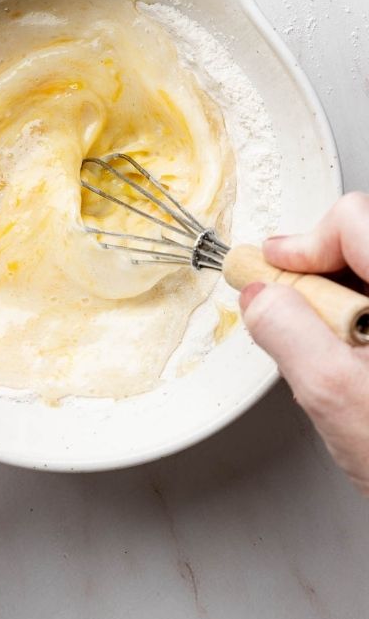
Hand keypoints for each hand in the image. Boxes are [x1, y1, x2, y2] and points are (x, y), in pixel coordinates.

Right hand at [240, 193, 368, 493]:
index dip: (304, 245)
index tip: (273, 271)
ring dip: (340, 301)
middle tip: (295, 315)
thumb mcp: (334, 396)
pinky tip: (356, 362)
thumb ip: (288, 334)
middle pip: (365, 240)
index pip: (353, 221)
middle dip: (321, 274)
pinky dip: (360, 321)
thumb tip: (260, 298)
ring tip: (333, 353)